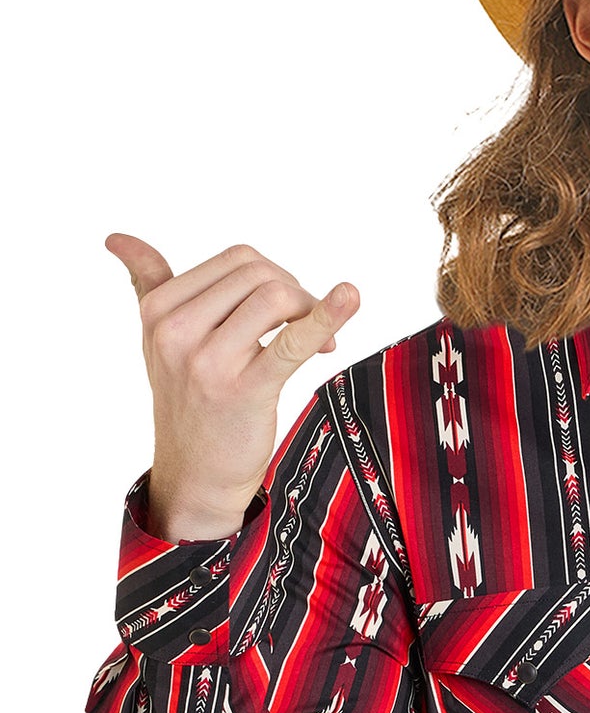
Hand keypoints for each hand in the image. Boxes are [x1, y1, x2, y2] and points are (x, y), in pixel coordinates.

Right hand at [106, 234, 359, 537]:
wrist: (195, 474)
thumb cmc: (186, 399)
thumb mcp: (158, 339)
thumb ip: (147, 283)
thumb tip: (116, 238)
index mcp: (158, 311)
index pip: (238, 260)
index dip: (275, 277)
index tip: (286, 311)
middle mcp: (176, 332)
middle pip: (260, 274)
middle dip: (296, 293)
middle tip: (306, 327)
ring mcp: (207, 361)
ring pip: (276, 297)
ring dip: (310, 310)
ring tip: (319, 342)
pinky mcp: (244, 389)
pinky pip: (292, 340)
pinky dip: (326, 316)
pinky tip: (350, 297)